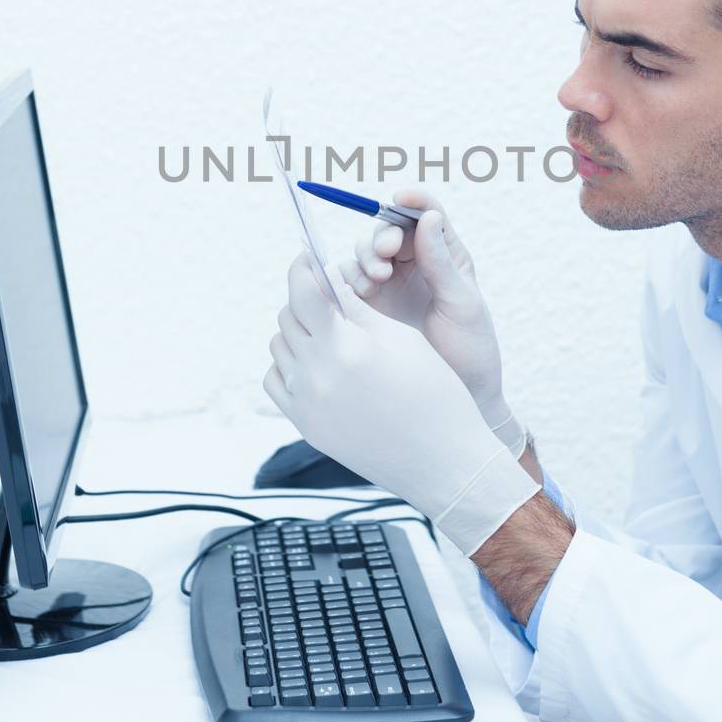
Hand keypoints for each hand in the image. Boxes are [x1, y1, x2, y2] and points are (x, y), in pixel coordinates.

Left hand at [264, 252, 538, 556]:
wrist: (442, 463)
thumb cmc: (434, 394)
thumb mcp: (400, 338)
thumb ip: (356, 308)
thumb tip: (326, 278)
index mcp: (346, 348)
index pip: (303, 291)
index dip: (303, 267)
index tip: (308, 257)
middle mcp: (317, 376)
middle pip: (288, 316)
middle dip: (306, 299)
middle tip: (329, 296)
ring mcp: (307, 405)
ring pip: (280, 347)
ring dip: (299, 331)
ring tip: (331, 333)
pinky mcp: (305, 426)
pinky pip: (278, 380)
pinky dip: (291, 364)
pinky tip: (320, 363)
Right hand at [338, 188, 524, 454]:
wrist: (457, 401)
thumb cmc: (471, 351)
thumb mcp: (462, 304)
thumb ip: (442, 262)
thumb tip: (428, 217)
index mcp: (444, 258)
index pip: (425, 217)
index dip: (412, 203)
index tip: (402, 198)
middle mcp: (412, 267)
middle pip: (386, 232)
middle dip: (381, 236)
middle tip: (384, 254)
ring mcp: (386, 288)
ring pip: (363, 256)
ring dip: (363, 258)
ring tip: (377, 279)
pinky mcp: (364, 311)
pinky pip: (345, 285)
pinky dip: (345, 281)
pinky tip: (356, 294)